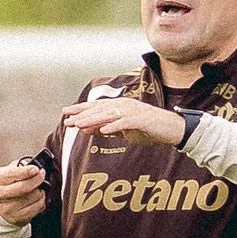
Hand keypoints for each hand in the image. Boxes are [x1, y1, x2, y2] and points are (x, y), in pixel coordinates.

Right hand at [0, 162, 47, 223]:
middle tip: (41, 175)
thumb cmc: (8, 186)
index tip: (36, 169)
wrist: (1, 208)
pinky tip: (37, 198)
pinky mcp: (17, 218)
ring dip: (40, 190)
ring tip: (37, 188)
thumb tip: (33, 164)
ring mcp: (7, 208)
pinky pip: (37, 207)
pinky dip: (41, 201)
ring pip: (33, 196)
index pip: (12, 174)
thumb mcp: (8, 172)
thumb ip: (20, 166)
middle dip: (37, 179)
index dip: (27, 171)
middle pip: (24, 187)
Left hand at [62, 97, 185, 145]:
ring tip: (79, 125)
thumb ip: (107, 129)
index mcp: (119, 107)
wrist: (171, 129)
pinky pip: (125, 123)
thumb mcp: (123, 131)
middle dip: (82, 115)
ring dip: (93, 120)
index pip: (96, 107)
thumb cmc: (147, 130)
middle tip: (67, 120)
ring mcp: (133, 111)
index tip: (65, 113)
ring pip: (108, 115)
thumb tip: (88, 130)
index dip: (80, 109)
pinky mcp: (141, 120)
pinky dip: (113, 126)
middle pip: (99, 109)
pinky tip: (103, 131)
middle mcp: (124, 106)